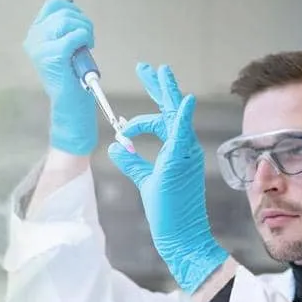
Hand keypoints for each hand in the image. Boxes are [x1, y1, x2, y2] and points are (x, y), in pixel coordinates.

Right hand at [24, 0, 98, 155]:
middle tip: (86, 40)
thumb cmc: (71, 76)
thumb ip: (63, 26)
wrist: (69, 104)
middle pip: (63, 11)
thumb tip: (71, 5)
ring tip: (85, 47)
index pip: (53, 4)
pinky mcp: (53, 55)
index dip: (71, 9)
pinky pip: (76, 34)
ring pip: (68, 20)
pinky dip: (85, 40)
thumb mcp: (64, 45)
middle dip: (82, 22)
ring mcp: (40, 47)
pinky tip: (84, 51)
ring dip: (85, 31)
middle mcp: (33, 39)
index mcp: (35, 35)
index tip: (79, 24)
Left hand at [109, 63, 227, 294]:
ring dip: (166, 91)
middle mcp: (185, 147)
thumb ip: (131, 161)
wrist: (181, 233)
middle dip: (159, 87)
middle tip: (147, 68)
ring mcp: (186, 152)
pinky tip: (183, 100)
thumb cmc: (167, 210)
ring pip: (175, 115)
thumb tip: (115, 145)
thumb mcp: (145, 179)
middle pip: (171, 109)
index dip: (139, 120)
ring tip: (158, 70)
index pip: (161, 122)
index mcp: (177, 150)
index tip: (122, 127)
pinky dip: (182, 117)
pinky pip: (182, 134)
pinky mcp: (181, 162)